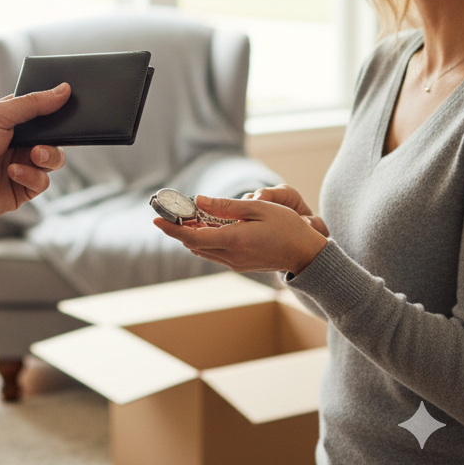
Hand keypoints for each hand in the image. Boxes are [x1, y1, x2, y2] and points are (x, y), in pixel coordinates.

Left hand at [0, 84, 69, 221]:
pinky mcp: (22, 190)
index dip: (58, 109)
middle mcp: (20, 142)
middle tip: (55, 135)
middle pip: (55, 137)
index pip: (44, 111)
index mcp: (14, 120)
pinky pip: (42, 182)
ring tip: (33, 155)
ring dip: (48, 156)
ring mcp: (22, 166)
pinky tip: (12, 173)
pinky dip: (31, 176)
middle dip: (59, 137)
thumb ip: (32, 103)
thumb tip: (64, 90)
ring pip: (54, 160)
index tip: (72, 104)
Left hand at [153, 194, 327, 274]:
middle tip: (173, 210)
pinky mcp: (240, 264)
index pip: (193, 237)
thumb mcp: (257, 208)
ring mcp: (235, 263)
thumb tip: (199, 200)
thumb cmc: (287, 227)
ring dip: (192, 234)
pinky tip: (207, 225)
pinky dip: (205, 239)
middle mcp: (231, 255)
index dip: (171, 229)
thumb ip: (226, 206)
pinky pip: (214, 252)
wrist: (308, 255)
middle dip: (180, 228)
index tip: (156, 219)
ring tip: (188, 215)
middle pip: (193, 243)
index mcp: (234, 240)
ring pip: (202, 249)